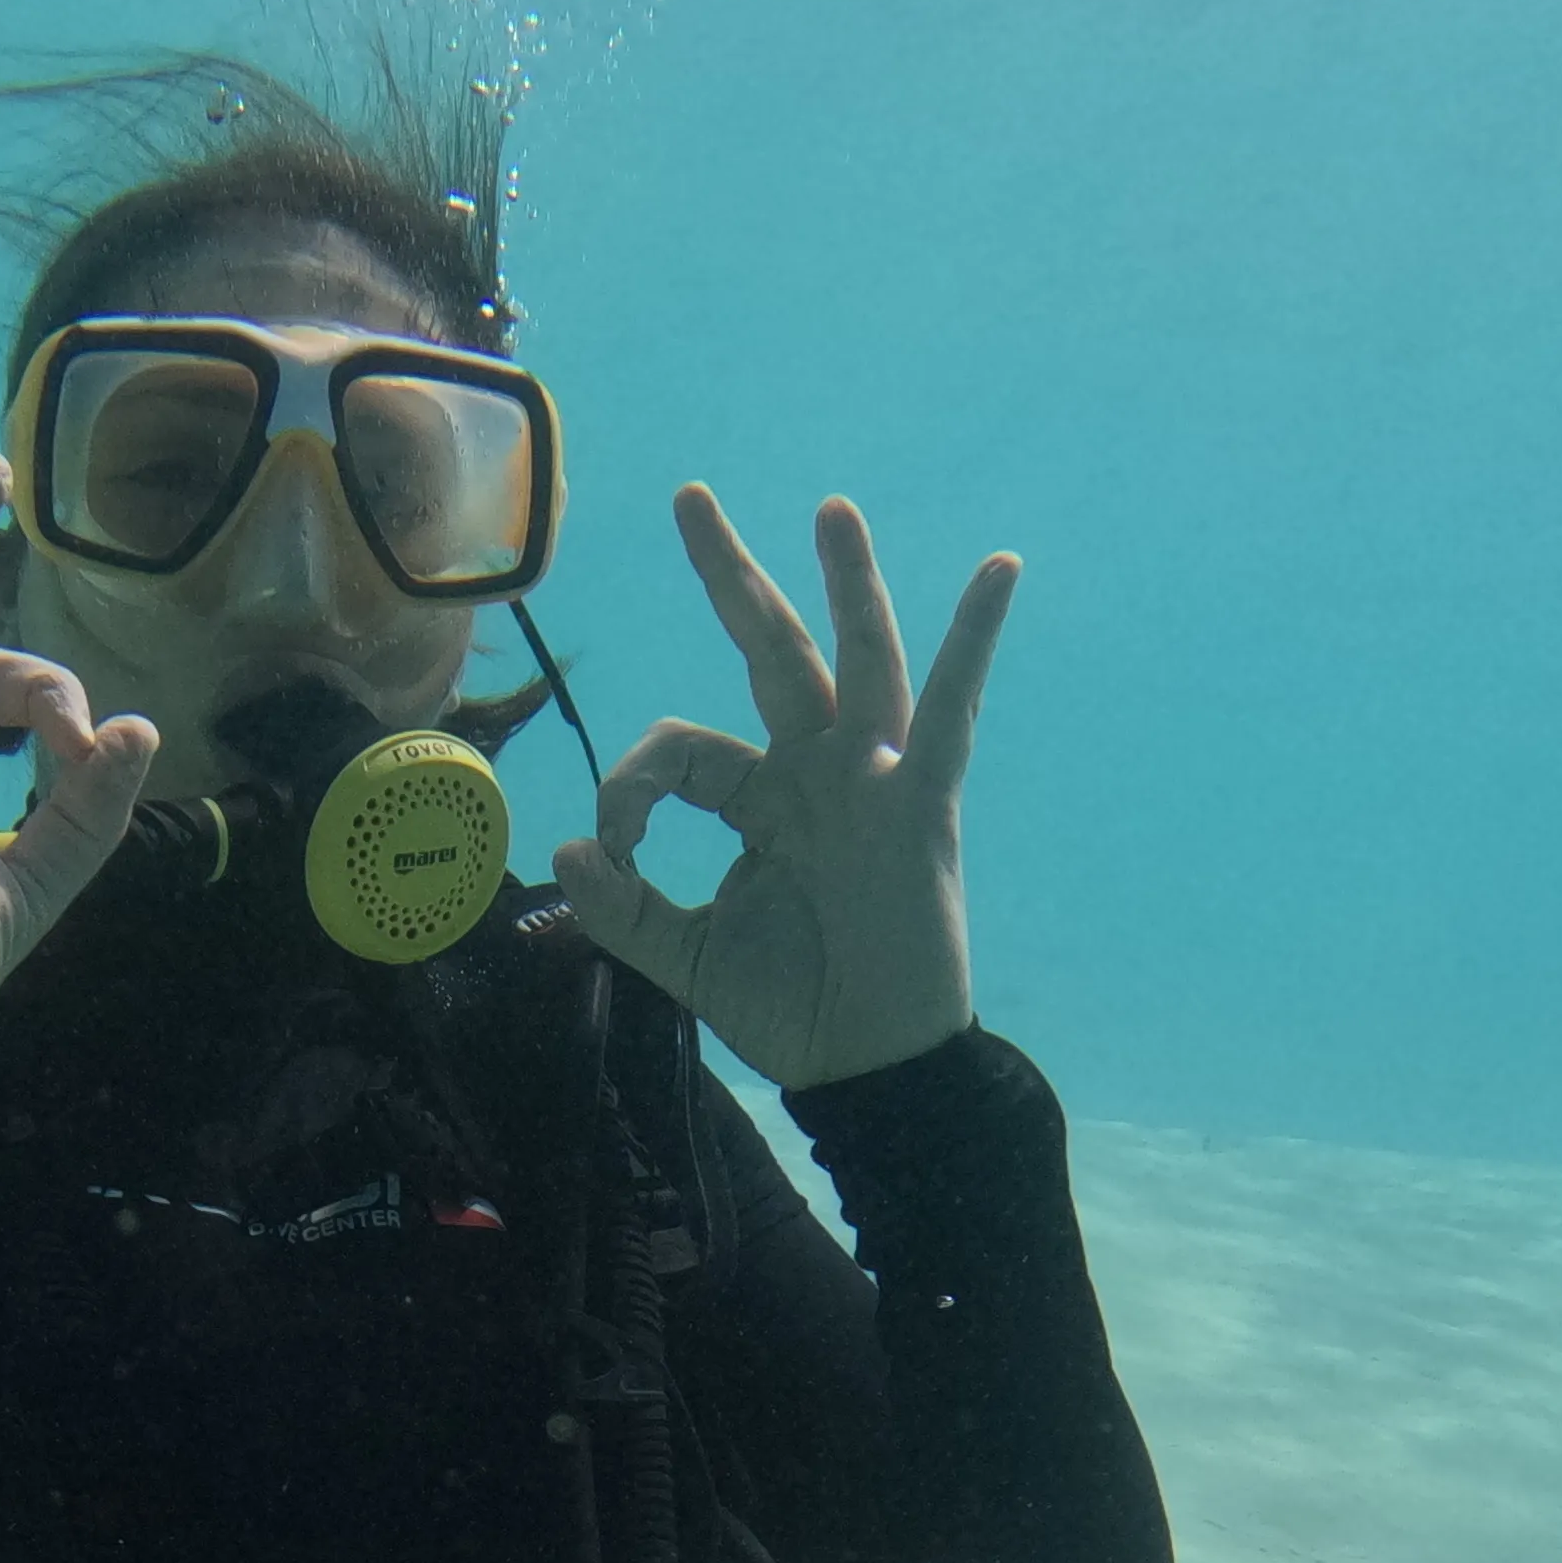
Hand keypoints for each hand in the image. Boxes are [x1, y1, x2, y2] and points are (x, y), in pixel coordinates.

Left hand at [550, 488, 1011, 1088]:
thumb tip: (564, 854)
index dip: (630, 787)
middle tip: (688, 495)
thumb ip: (623, 909)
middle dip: (730, 577)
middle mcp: (816, 772)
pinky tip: (998, 574)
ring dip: (846, 584)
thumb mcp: (684, 957)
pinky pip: (953, 713)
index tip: (614, 851)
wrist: (867, 1067)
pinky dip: (975, 642)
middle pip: (769, 652)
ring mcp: (873, 781)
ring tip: (830, 509)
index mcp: (758, 800)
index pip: (679, 750)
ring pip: (857, 661)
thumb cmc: (791, 1008)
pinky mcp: (922, 806)